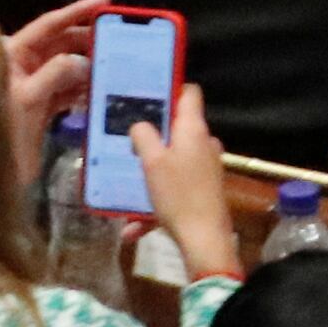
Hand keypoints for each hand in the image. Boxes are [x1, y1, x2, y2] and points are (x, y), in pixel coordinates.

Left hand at [3, 0, 105, 190]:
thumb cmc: (1, 131)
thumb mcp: (29, 98)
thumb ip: (57, 73)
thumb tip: (83, 61)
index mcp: (10, 55)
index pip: (47, 25)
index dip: (76, 12)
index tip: (106, 3)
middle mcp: (20, 66)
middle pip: (60, 44)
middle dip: (88, 42)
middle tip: (118, 40)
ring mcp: (32, 85)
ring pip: (68, 66)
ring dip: (90, 66)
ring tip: (115, 64)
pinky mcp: (41, 104)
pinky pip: (69, 87)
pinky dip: (85, 87)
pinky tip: (101, 89)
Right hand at [136, 84, 239, 284]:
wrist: (204, 238)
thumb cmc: (178, 194)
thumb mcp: (153, 162)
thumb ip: (144, 136)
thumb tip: (141, 123)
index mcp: (194, 130)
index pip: (189, 93)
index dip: (170, 88)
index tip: (146, 92)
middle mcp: (204, 143)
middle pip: (177, 128)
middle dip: (151, 134)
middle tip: (124, 138)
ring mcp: (206, 166)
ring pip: (171, 161)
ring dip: (147, 174)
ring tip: (121, 182)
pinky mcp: (203, 188)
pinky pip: (173, 188)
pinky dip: (153, 201)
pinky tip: (132, 226)